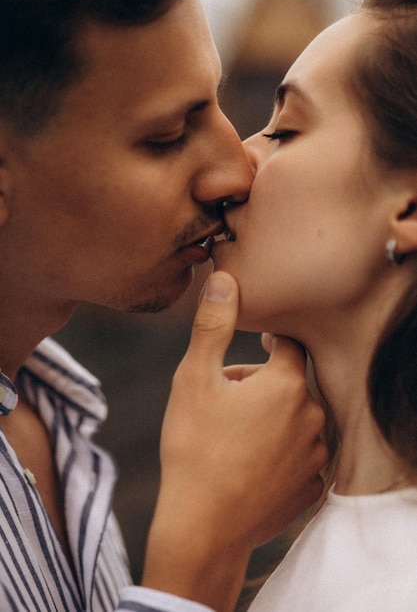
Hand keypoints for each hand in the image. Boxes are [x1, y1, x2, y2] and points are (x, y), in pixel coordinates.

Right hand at [142, 272, 326, 611]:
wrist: (202, 526)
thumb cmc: (194, 447)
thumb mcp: (194, 378)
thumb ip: (213, 324)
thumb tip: (224, 279)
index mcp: (287, 385)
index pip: (289, 344)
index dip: (269, 340)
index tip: (254, 342)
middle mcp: (312, 417)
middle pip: (288, 383)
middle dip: (260, 383)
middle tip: (222, 400)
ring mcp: (315, 456)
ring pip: (294, 419)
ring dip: (269, 417)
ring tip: (231, 435)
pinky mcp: (310, 487)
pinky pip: (297, 455)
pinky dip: (277, 452)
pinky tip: (247, 464)